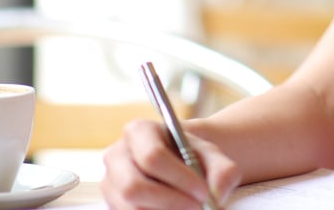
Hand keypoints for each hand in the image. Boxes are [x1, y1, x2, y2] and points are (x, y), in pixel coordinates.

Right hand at [102, 119, 239, 209]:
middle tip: (198, 207)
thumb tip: (218, 194)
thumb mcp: (213, 155)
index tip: (204, 192)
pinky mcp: (112, 203)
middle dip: (169, 202)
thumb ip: (224, 170)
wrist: (179, 164)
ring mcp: (110, 182)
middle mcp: (116, 155)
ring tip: (189, 208)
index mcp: (138, 131)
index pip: (152, 157)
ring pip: (130, 207)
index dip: (179, 178)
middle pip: (133, 186)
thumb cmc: (193, 156)